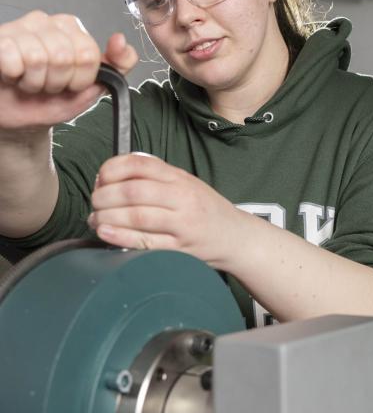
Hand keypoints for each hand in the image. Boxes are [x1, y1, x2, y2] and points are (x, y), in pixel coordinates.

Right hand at [0, 11, 136, 130]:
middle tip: (47, 84)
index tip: (69, 83)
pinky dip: (14, 76)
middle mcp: (46, 22)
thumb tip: (121, 41)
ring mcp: (20, 27)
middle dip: (56, 82)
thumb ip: (118, 65)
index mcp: (72, 30)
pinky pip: (12, 57)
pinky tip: (13, 75)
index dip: (79, 79)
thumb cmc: (52, 99)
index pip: (88, 54)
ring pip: (38, 58)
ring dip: (34, 82)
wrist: (19, 117)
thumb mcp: (93, 87)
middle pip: (64, 56)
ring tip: (29, 81)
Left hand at [88, 153, 246, 267]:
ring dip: (107, 217)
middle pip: (132, 191)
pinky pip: (145, 242)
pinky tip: (106, 233)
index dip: (110, 169)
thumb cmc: (207, 210)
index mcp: (180, 178)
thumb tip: (112, 174)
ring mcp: (182, 224)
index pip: (138, 164)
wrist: (237, 237)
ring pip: (136, 216)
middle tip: (95, 203)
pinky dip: (120, 236)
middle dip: (103, 196)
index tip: (101, 179)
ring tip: (96, 220)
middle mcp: (182, 198)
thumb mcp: (186, 183)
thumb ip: (155, 176)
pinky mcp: (180, 248)